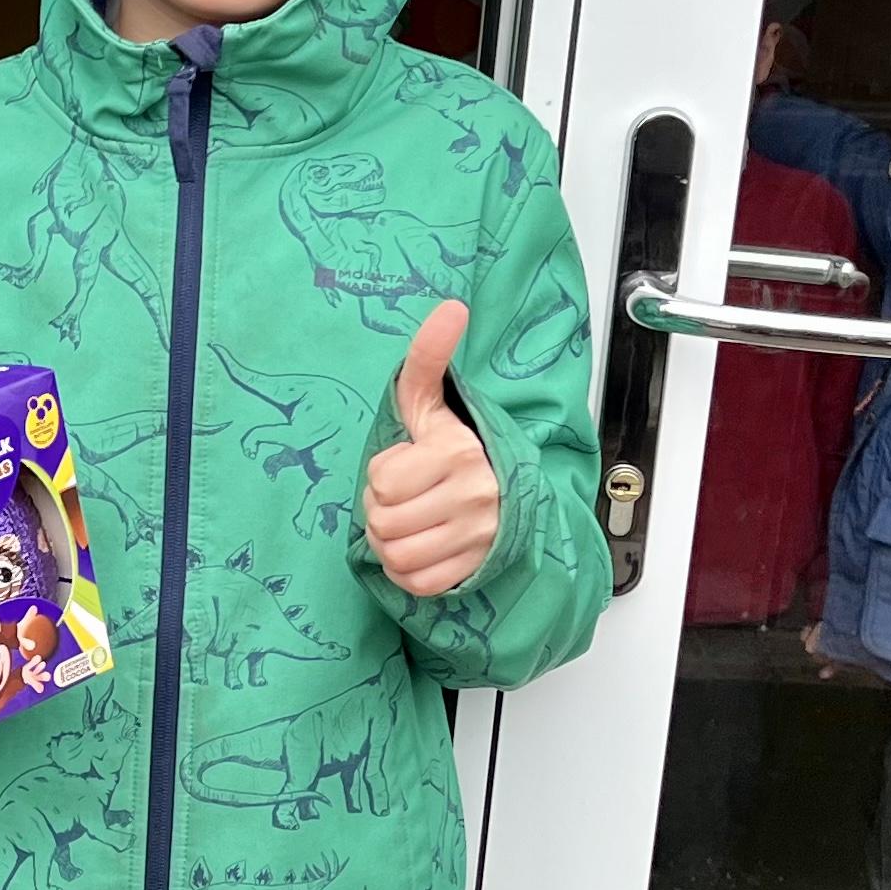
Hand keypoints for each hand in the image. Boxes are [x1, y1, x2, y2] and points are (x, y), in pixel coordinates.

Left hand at [364, 302, 498, 596]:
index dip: (381, 475)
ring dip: (391, 543)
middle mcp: (474, 496)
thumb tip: (450, 307)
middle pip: (382, 521)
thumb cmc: (459, 450)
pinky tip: (420, 548)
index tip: (405, 468)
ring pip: (395, 554)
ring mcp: (477, 537)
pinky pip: (416, 582)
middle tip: (404, 500)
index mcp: (458, 453)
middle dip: (381, 511)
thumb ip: (428, 359)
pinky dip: (407, 571)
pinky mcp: (475, 569)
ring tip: (411, 523)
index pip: (381, 479)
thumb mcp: (434, 405)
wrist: (510, 497)